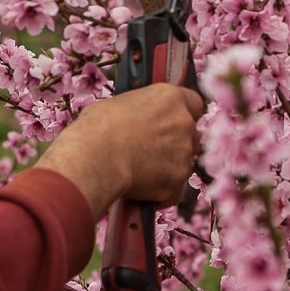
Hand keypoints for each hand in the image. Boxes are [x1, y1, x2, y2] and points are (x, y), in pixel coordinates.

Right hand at [34, 83, 203, 218]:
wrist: (94, 158)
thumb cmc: (97, 128)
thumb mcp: (120, 105)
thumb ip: (142, 112)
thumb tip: (137, 120)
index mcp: (171, 98)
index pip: (195, 104)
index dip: (185, 114)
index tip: (173, 122)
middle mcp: (184, 124)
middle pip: (192, 135)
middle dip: (177, 144)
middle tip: (153, 151)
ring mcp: (184, 154)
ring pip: (184, 164)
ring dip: (169, 168)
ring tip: (140, 171)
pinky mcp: (177, 182)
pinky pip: (173, 189)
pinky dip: (161, 192)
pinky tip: (140, 188)